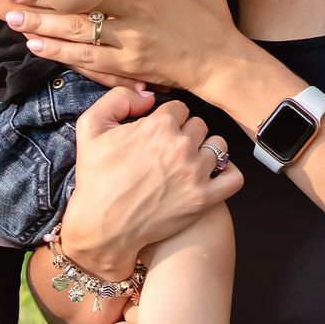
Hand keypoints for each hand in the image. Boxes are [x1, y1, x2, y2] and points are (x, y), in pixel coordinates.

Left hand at [9, 0, 243, 95]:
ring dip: (41, 23)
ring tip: (12, 16)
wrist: (222, 60)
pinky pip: (88, 56)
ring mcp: (129, 36)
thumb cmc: (214, 17)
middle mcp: (135, 6)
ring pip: (77, 27)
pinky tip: (36, 45)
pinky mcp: (128, 62)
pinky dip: (60, 51)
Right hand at [55, 83, 240, 276]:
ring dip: (206, 152)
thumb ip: (118, 99)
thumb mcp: (90, 127)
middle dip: (186, 134)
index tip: (158, 134)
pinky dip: (228, 173)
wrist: (103, 228)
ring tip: (188, 163)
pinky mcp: (204, 199)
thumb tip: (147, 96)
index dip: (168, 121)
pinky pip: (234, 177)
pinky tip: (213, 175)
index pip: (180, 109)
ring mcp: (195, 173)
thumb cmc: (96, 180)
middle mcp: (181, 146)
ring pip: (218, 146)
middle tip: (168, 152)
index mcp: (158, 126)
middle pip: (199, 125)